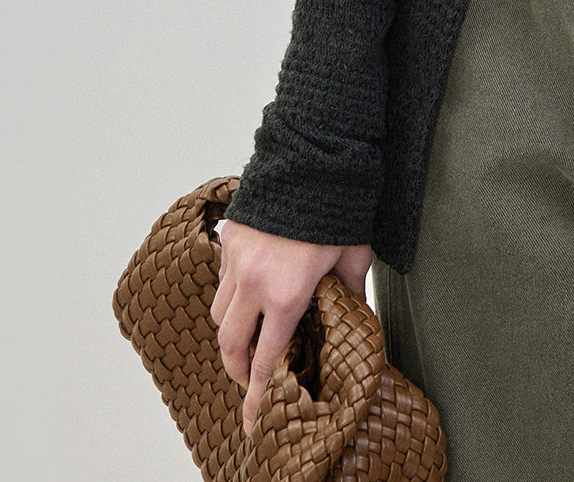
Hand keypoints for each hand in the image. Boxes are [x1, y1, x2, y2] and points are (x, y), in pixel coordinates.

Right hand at [211, 219, 372, 436]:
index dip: (255, 394)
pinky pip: (221, 277)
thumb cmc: (340, 206)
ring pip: (219, 311)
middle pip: (229, 342)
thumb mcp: (354, 253)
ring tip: (250, 334)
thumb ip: (351, 290)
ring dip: (230, 329)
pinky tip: (250, 289)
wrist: (315, 155)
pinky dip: (230, 292)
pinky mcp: (230, 236)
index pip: (265, 358)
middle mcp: (253, 282)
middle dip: (236, 366)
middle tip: (248, 377)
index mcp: (285, 294)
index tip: (251, 418)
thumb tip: (354, 311)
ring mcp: (237, 259)